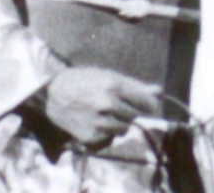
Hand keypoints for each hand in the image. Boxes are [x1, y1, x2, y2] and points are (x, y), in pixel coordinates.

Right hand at [45, 66, 160, 145]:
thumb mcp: (109, 76)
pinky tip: (97, 121)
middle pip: (137, 117)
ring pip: (125, 129)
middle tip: (122, 107)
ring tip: (108, 113)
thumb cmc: (84, 80)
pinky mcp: (91, 137)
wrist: (54, 95)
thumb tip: (160, 91)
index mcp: (114, 85)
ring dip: (122, 123)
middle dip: (134, 113)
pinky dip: (108, 131)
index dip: (151, 105)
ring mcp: (99, 122)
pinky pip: (110, 137)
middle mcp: (108, 104)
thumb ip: (135, 85)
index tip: (150, 106)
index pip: (147, 103)